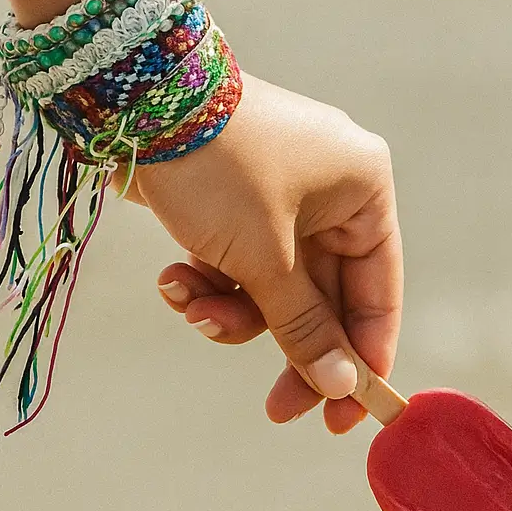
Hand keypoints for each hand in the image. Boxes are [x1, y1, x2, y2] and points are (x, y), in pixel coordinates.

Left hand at [123, 72, 401, 433]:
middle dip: (288, 344)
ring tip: (192, 308)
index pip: (379, 290)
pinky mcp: (240, 201)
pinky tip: (175, 279)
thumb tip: (343, 386)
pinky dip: (212, 279)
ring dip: (234, 310)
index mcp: (364, 193)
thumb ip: (305, 326)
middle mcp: (333, 193)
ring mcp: (284, 196)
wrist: (132, 96)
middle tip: (279, 410)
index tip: (346, 414)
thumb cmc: (218, 168)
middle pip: (325, 296)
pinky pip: (242, 261)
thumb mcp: (266, 257)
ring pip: (276, 285)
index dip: (365, 355)